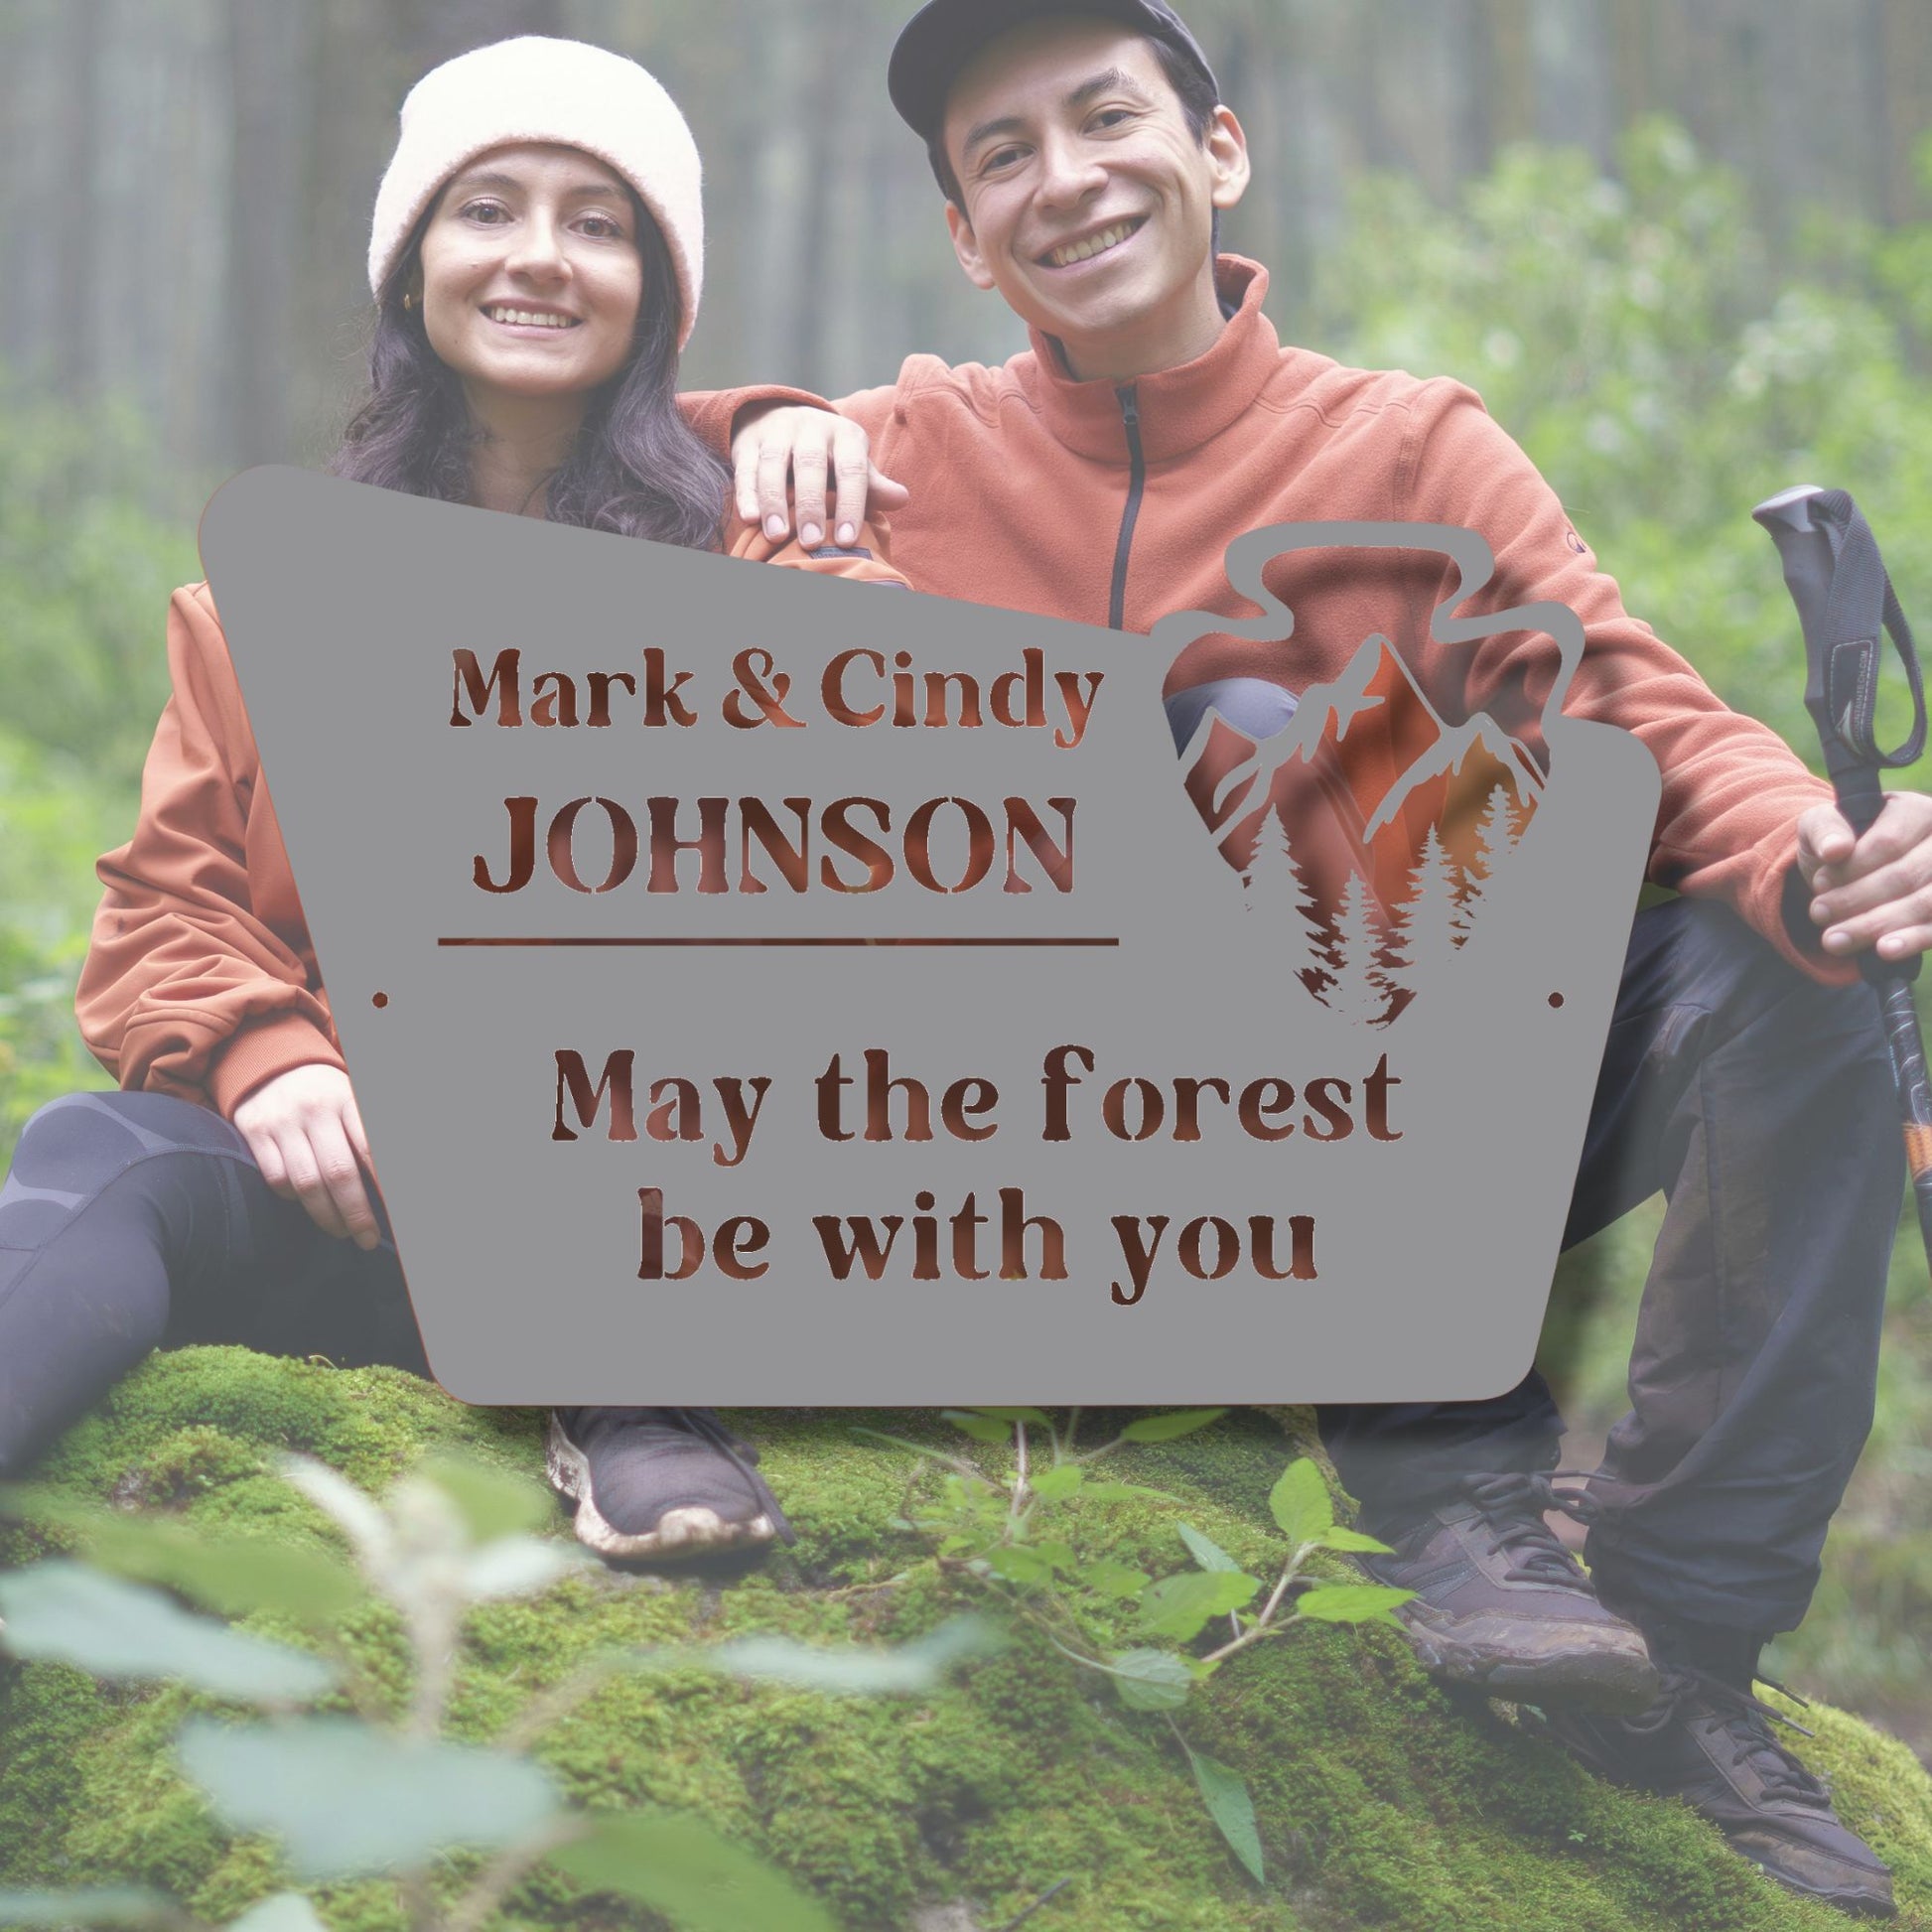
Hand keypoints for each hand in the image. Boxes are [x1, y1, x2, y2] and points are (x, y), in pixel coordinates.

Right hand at [232, 1063, 382, 1248]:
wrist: (272, 1059)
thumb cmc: (326, 1090)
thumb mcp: (354, 1099)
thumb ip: (369, 1135)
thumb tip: (389, 1181)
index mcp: (347, 1098)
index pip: (371, 1149)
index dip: (385, 1186)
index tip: (397, 1216)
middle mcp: (314, 1108)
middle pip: (339, 1172)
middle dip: (357, 1213)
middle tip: (368, 1239)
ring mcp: (282, 1120)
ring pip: (306, 1182)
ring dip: (326, 1216)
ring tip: (341, 1232)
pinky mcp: (254, 1131)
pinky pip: (276, 1178)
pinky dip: (293, 1198)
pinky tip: (307, 1203)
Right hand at [731, 403, 908, 550]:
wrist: (781, 418)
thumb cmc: (828, 456)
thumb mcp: (852, 464)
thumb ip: (872, 485)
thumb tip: (901, 498)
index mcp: (844, 435)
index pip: (851, 469)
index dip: (851, 504)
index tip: (848, 540)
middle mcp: (811, 428)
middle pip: (811, 465)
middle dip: (811, 505)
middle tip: (812, 542)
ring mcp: (777, 432)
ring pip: (774, 464)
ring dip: (774, 501)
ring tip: (777, 536)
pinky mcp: (749, 443)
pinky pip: (746, 467)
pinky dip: (747, 493)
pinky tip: (749, 519)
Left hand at [1797, 791, 1931, 962]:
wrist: (1845, 875)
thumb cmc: (1837, 844)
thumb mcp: (1819, 827)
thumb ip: (1824, 829)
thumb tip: (1835, 849)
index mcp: (1914, 812)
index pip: (1888, 843)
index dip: (1851, 868)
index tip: (1818, 883)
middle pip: (1904, 877)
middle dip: (1855, 900)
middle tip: (1818, 914)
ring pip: (1923, 903)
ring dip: (1875, 925)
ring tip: (1833, 940)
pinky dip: (1912, 940)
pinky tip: (1884, 951)